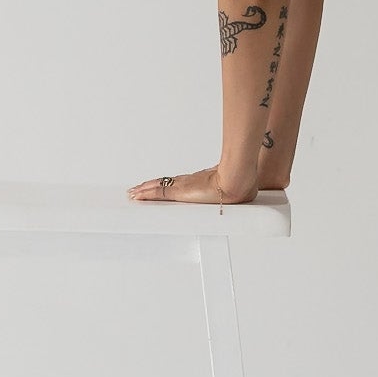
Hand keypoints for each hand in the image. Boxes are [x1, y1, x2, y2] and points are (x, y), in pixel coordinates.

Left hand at [126, 165, 257, 204]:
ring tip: (132, 193)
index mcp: (198, 182)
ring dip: (143, 190)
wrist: (238, 180)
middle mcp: (188, 182)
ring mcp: (183, 186)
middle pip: (164, 183)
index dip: (165, 185)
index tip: (156, 185)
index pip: (177, 183)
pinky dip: (145, 194)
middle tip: (136, 189)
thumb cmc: (239, 184)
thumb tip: (245, 192)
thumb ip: (234, 188)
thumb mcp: (233, 188)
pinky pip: (158, 192)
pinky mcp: (180, 192)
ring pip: (157, 187)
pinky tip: (136, 196)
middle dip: (150, 186)